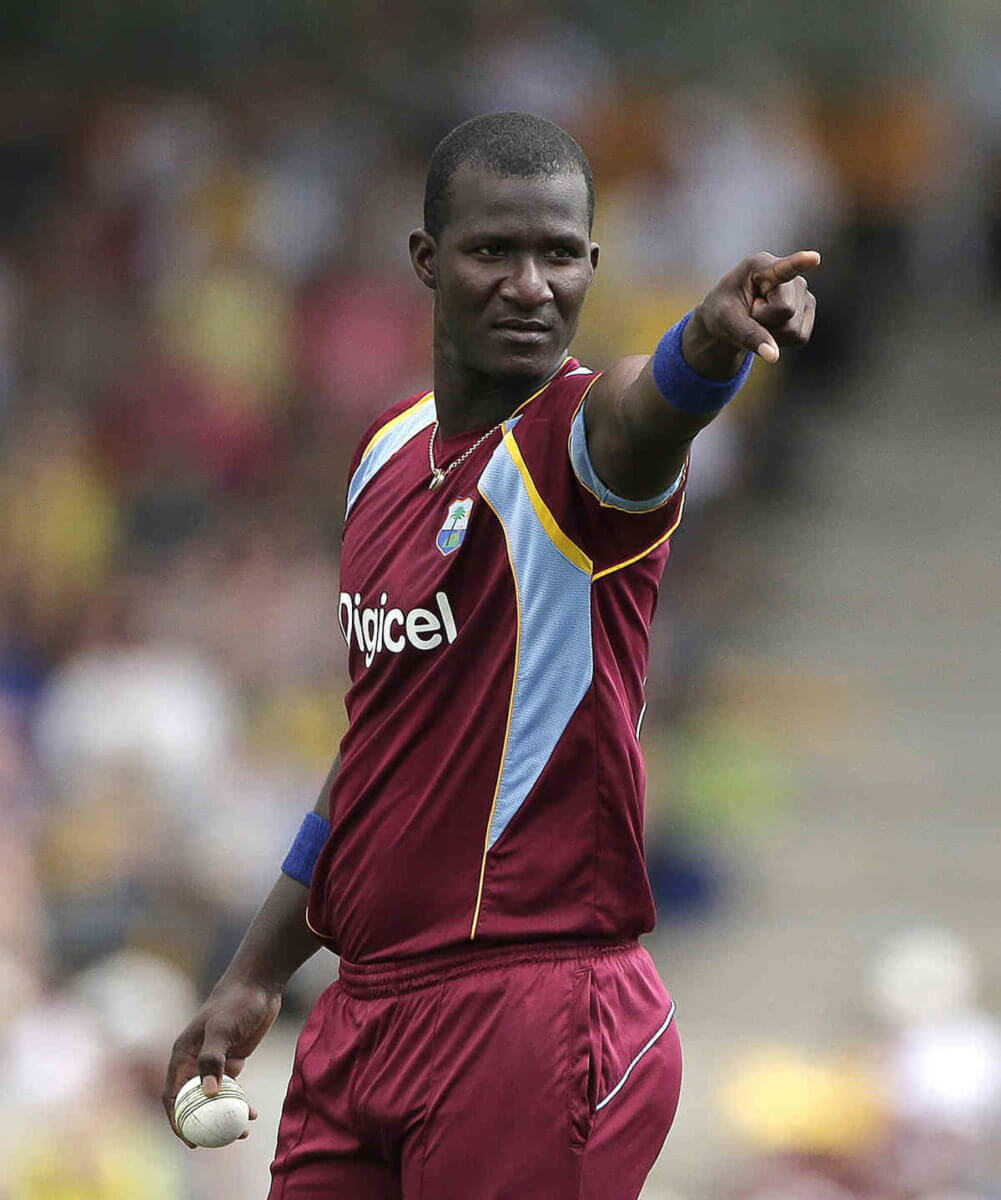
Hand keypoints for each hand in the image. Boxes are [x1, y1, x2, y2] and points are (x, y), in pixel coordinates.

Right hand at [162, 978, 280, 1146]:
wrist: (258, 983)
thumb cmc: (236, 1002)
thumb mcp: (222, 1028)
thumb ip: (213, 1059)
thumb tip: (208, 1093)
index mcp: (183, 1054)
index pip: (173, 1095)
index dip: (177, 1120)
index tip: (189, 1140)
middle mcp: (194, 1060)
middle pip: (193, 1100)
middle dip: (203, 1124)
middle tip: (218, 1143)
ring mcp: (214, 1060)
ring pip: (214, 1097)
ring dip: (225, 1116)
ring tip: (243, 1133)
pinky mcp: (232, 1058)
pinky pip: (232, 1088)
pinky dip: (239, 1102)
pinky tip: (252, 1113)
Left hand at [685, 250, 819, 375]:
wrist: (730, 318)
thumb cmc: (723, 313)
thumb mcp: (727, 323)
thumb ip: (749, 335)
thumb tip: (773, 356)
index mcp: (759, 266)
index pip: (783, 268)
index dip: (799, 263)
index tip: (813, 258)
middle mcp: (789, 275)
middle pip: (785, 311)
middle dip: (764, 321)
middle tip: (751, 313)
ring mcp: (803, 291)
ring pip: (793, 328)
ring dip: (772, 332)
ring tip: (760, 318)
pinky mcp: (809, 309)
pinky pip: (800, 337)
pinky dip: (782, 339)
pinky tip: (772, 325)